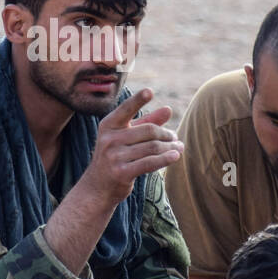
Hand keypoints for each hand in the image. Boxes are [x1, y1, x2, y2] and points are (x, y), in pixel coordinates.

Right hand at [81, 88, 182, 204]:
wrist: (98, 187)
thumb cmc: (116, 156)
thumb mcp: (127, 136)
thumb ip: (147, 122)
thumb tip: (168, 109)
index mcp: (108, 125)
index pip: (126, 109)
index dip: (137, 100)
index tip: (149, 91)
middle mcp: (109, 139)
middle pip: (148, 131)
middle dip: (166, 134)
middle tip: (175, 137)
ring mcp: (114, 156)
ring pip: (152, 147)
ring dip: (170, 147)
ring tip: (179, 147)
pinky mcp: (121, 173)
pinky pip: (149, 163)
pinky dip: (165, 159)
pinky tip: (175, 156)